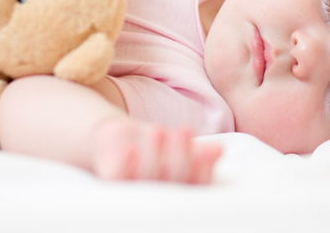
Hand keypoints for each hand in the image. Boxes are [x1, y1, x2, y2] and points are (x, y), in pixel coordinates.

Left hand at [90, 117, 221, 183]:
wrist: (119, 143)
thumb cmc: (157, 148)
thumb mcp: (180, 149)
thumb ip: (198, 153)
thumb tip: (218, 149)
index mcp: (181, 195)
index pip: (197, 187)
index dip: (204, 170)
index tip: (210, 149)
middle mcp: (159, 200)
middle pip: (174, 183)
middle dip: (180, 156)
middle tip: (184, 130)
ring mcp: (134, 193)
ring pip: (148, 178)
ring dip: (155, 153)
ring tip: (158, 130)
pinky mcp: (111, 184)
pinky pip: (119, 178)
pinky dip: (125, 164)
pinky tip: (130, 149)